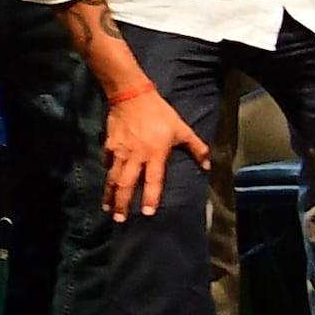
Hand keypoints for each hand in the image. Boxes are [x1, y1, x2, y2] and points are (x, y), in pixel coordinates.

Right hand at [99, 85, 211, 220]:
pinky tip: (107, 180)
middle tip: (119, 220)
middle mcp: (135, 157)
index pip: (153, 181)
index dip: (150, 198)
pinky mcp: (109, 144)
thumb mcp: (181, 128)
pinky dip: (107, 171)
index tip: (147, 213)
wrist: (131, 94)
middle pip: (127, 185)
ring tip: (107, 208)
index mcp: (154, 154)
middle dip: (122, 204)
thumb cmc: (159, 113)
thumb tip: (207, 165)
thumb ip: (196, 147)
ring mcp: (120, 152)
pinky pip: (107, 161)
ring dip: (110, 194)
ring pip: (113, 178)